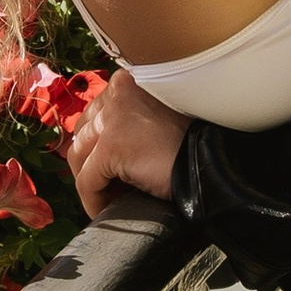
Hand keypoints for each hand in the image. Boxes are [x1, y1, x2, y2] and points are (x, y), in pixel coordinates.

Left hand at [70, 69, 187, 216]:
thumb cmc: (191, 146)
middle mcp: (117, 92)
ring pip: (80, 156)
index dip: (97, 144)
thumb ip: (128, 120)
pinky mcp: (111, 147)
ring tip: (107, 197)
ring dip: (90, 181)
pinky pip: (87, 181)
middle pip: (83, 132)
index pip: (95, 113)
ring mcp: (112, 119)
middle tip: (106, 184)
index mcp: (129, 80)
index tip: (108, 166)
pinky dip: (93, 200)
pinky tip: (105, 210)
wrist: (211, 165)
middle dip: (90, 161)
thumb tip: (97, 148)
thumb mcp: (153, 119)